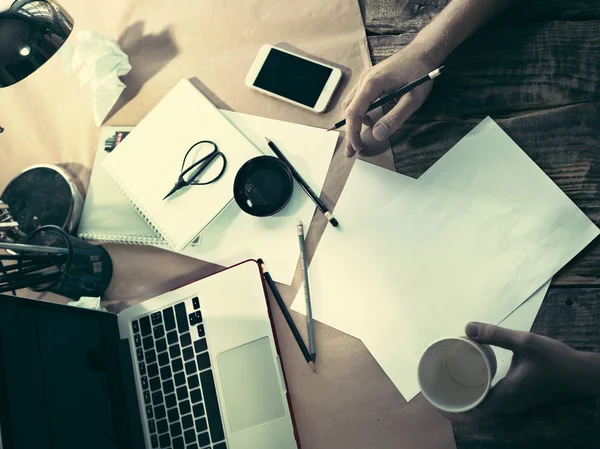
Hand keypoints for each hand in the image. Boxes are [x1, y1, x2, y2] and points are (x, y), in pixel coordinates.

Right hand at [342, 44, 437, 156]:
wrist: (424, 51)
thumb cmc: (421, 73)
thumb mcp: (412, 100)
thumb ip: (394, 118)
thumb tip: (377, 135)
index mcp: (372, 84)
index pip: (354, 113)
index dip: (353, 133)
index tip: (356, 149)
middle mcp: (364, 79)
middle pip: (348, 109)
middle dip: (350, 131)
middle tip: (354, 150)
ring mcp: (366, 77)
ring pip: (352, 104)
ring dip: (357, 120)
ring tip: (370, 131)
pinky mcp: (370, 78)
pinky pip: (359, 98)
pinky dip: (362, 111)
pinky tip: (374, 116)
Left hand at [443, 322, 596, 423]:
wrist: (581, 374)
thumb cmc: (555, 360)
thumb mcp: (525, 342)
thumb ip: (496, 334)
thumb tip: (467, 328)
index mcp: (506, 397)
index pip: (473, 415)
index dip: (452, 412)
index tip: (435, 400)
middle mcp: (508, 405)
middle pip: (474, 412)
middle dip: (453, 403)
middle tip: (436, 386)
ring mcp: (514, 404)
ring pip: (484, 407)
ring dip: (465, 399)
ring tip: (447, 382)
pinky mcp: (518, 398)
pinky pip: (492, 401)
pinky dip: (478, 395)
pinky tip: (471, 380)